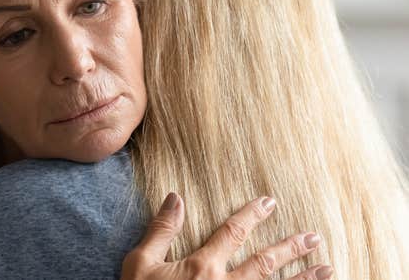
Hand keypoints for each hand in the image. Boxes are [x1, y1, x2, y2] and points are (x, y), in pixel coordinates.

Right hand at [121, 193, 333, 279]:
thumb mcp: (141, 263)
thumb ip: (162, 230)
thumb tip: (175, 197)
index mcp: (202, 266)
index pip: (233, 233)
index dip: (252, 215)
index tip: (270, 202)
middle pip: (265, 263)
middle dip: (290, 249)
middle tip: (314, 238)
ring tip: (326, 269)